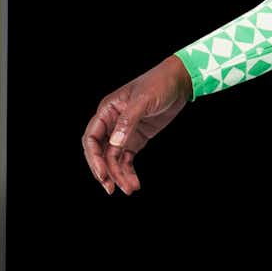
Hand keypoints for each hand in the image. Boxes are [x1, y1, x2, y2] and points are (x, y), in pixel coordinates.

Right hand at [82, 56, 193, 195]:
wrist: (179, 82)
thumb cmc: (159, 83)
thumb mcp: (143, 100)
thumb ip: (128, 121)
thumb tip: (114, 144)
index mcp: (107, 110)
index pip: (92, 138)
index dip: (94, 158)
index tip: (103, 174)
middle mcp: (111, 123)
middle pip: (100, 152)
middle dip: (104, 171)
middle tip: (111, 188)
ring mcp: (123, 132)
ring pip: (114, 159)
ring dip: (119, 175)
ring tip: (129, 189)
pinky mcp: (136, 139)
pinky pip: (126, 159)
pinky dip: (128, 172)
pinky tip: (134, 183)